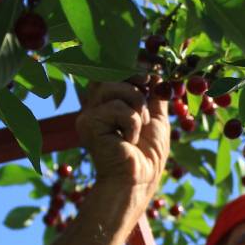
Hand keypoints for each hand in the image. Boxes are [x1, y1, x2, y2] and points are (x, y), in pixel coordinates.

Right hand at [76, 81, 169, 198]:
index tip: (150, 71)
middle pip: (107, 72)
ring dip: (136, 105)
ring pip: (113, 86)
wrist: (138, 179)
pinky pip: (117, 107)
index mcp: (107, 103)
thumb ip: (153, 95)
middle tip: (148, 84)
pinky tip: (128, 140)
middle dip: (133, 75)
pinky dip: (133, 123)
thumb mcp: (155, 117)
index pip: (111, 71)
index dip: (130, 65)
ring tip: (139, 126)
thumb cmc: (147, 154)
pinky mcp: (88, 124)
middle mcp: (93, 105)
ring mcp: (88, 114)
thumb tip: (156, 72)